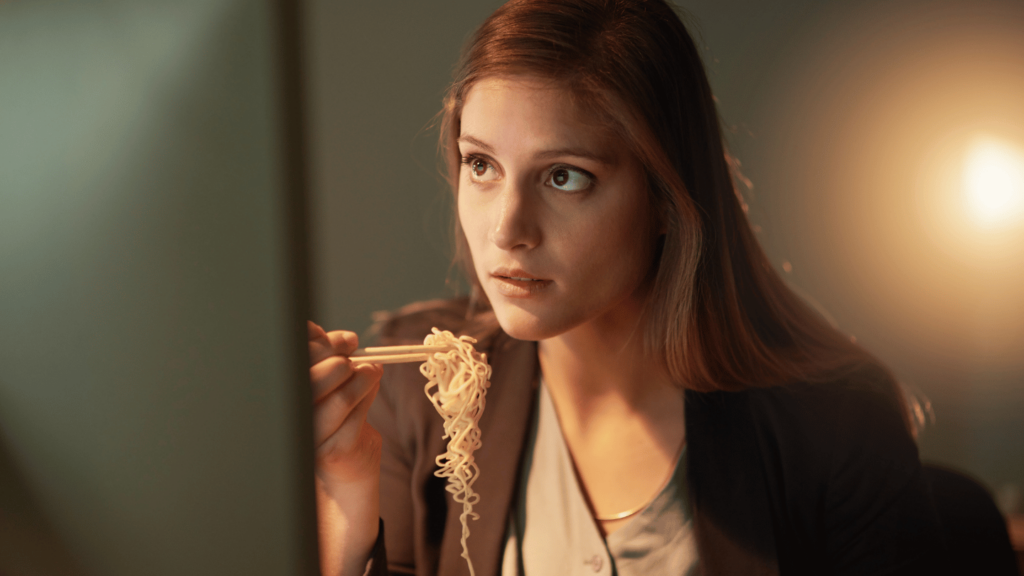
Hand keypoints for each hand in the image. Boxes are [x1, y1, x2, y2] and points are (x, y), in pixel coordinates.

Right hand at [307, 321, 381, 575]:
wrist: (346, 467)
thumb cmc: (337, 417)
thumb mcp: (330, 384)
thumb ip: (328, 357)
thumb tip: (332, 334)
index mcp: (283, 398)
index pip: (292, 364)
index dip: (318, 345)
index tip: (345, 340)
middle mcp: (290, 419)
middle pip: (309, 380)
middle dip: (337, 361)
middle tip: (353, 357)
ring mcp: (309, 438)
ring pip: (337, 398)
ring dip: (360, 377)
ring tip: (371, 370)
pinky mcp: (332, 452)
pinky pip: (355, 416)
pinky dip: (368, 393)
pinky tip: (373, 382)